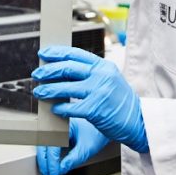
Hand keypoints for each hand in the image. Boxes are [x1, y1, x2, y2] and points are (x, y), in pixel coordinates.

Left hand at [32, 45, 148, 152]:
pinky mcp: (95, 109)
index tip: (44, 54)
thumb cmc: (122, 102)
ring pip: (65, 87)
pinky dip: (60, 108)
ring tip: (39, 91)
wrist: (138, 121)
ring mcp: (98, 92)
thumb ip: (92, 73)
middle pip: (67, 68)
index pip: (75, 54)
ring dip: (49, 89)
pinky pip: (70, 107)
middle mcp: (101, 76)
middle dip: (48, 71)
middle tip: (37, 74)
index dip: (57, 53)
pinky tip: (55, 109)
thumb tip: (65, 69)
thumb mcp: (111, 80)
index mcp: (104, 66)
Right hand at [36, 118, 108, 174]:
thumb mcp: (87, 148)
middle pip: (43, 144)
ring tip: (49, 172)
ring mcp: (57, 127)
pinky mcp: (58, 131)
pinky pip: (48, 142)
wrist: (106, 125)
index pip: (52, 146)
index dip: (51, 162)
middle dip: (44, 162)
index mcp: (64, 124)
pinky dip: (48, 154)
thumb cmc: (97, 133)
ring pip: (43, 143)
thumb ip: (73, 159)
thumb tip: (61, 169)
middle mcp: (58, 124)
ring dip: (44, 158)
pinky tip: (51, 164)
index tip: (54, 174)